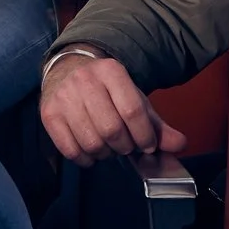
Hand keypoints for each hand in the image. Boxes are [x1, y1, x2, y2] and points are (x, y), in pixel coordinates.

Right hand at [40, 51, 186, 165]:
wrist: (67, 70)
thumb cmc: (106, 91)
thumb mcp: (134, 100)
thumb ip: (157, 125)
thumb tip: (179, 145)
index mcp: (111, 71)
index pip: (132, 111)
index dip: (144, 136)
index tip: (147, 145)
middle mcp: (85, 80)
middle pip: (112, 130)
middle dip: (124, 147)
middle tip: (126, 147)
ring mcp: (64, 97)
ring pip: (91, 142)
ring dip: (105, 154)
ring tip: (108, 147)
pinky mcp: (49, 113)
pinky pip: (70, 150)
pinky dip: (85, 159)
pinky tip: (91, 151)